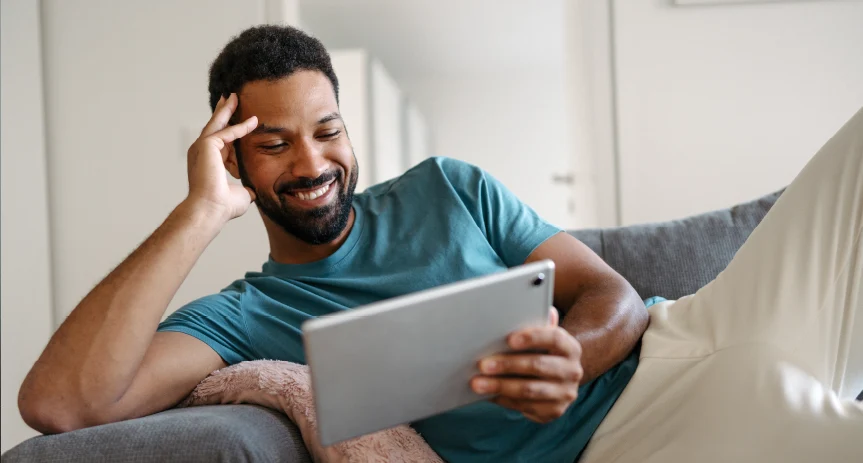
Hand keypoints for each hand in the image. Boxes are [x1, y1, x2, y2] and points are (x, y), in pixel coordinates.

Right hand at [185, 93, 257, 221]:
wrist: (212, 209)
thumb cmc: (223, 206)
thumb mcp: (241, 194)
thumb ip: (246, 187)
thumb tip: (254, 190)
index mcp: (207, 163)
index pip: (221, 143)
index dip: (232, 132)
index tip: (241, 122)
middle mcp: (201, 153)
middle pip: (215, 127)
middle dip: (223, 112)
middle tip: (229, 98)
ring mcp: (202, 148)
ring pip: (217, 124)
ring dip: (227, 110)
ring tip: (235, 97)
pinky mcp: (206, 145)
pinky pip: (227, 132)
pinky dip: (240, 127)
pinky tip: (253, 121)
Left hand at [471, 307, 582, 422]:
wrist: (560, 379)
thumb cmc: (542, 352)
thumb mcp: (542, 338)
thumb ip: (532, 324)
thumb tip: (516, 306)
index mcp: (570, 347)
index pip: (554, 338)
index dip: (532, 338)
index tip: (509, 339)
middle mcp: (572, 371)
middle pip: (538, 366)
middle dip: (507, 365)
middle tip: (482, 364)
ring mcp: (565, 394)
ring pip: (529, 390)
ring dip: (500, 386)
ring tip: (477, 383)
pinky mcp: (554, 411)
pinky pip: (525, 407)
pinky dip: (503, 400)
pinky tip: (488, 394)